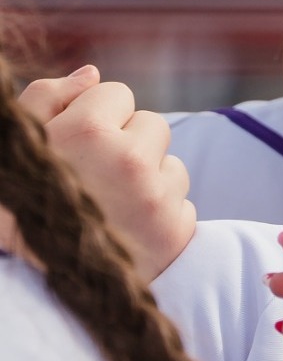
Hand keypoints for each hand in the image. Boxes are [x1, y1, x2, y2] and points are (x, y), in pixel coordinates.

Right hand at [17, 65, 193, 281]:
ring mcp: (157, 196)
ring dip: (148, 178)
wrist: (41, 287)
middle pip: (152, 123)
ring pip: (171, 162)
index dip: (97, 117)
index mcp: (85, 132)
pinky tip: (128, 229)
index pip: (117, 93)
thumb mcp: (21, 147)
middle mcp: (128, 159)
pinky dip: (161, 212)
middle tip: (94, 178)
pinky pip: (182, 200)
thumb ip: (47, 99)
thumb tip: (92, 74)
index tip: (79, 143)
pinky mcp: (177, 228)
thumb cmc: (25, 206)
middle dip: (128, 143)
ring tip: (110, 206)